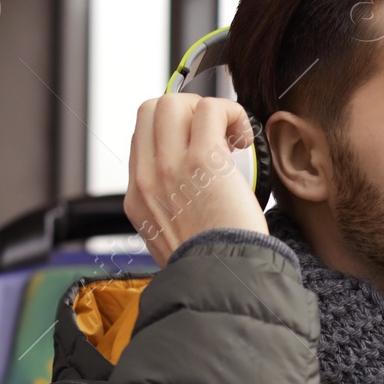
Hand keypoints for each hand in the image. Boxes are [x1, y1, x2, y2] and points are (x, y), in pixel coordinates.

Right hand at [123, 94, 268, 266]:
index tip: (201, 142)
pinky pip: (211, 110)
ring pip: (174, 103)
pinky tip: (244, 138)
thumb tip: (195, 189)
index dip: (174, 129)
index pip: (142, 136)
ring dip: (209, 109)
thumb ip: (173, 209)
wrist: (223, 281)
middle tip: (215, 134)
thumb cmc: (212, 265)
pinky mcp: (203, 160)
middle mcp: (148, 178)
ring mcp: (170, 167)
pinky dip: (232, 113)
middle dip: (187, 110)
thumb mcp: (172, 240)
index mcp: (139, 197)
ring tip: (230, 136)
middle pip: (152, 110)